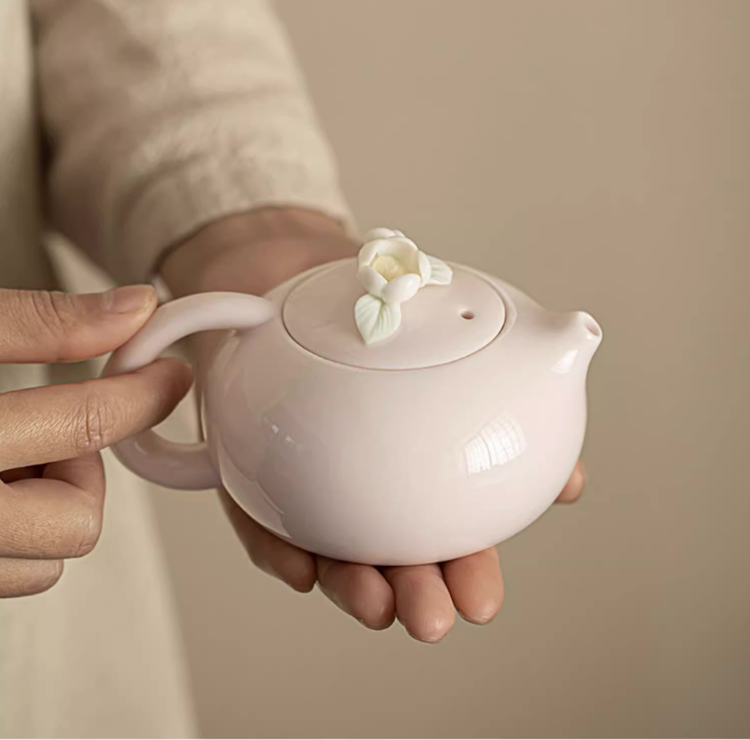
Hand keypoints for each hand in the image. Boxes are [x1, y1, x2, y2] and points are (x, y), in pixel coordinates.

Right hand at [0, 286, 191, 597]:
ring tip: (14, 453)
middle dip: (82, 469)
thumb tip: (134, 307)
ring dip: (51, 504)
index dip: (142, 394)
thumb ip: (41, 321)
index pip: (83, 424)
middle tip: (53, 426)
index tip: (173, 377)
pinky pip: (14, 571)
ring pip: (47, 562)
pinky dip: (22, 532)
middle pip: (79, 521)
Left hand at [161, 209, 586, 640]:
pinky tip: (298, 568)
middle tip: (434, 620)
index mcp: (412, 460)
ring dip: (351, 583)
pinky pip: (256, 515)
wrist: (282, 267)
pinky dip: (277, 545)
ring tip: (377, 604)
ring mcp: (301, 477)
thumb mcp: (443, 333)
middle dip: (414, 593)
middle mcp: (360, 477)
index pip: (446, 529)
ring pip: (329, 545)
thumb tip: (573, 476)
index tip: (482, 602)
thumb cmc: (366, 302)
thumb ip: (509, 398)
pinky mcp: (243, 470)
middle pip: (391, 548)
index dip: (465, 571)